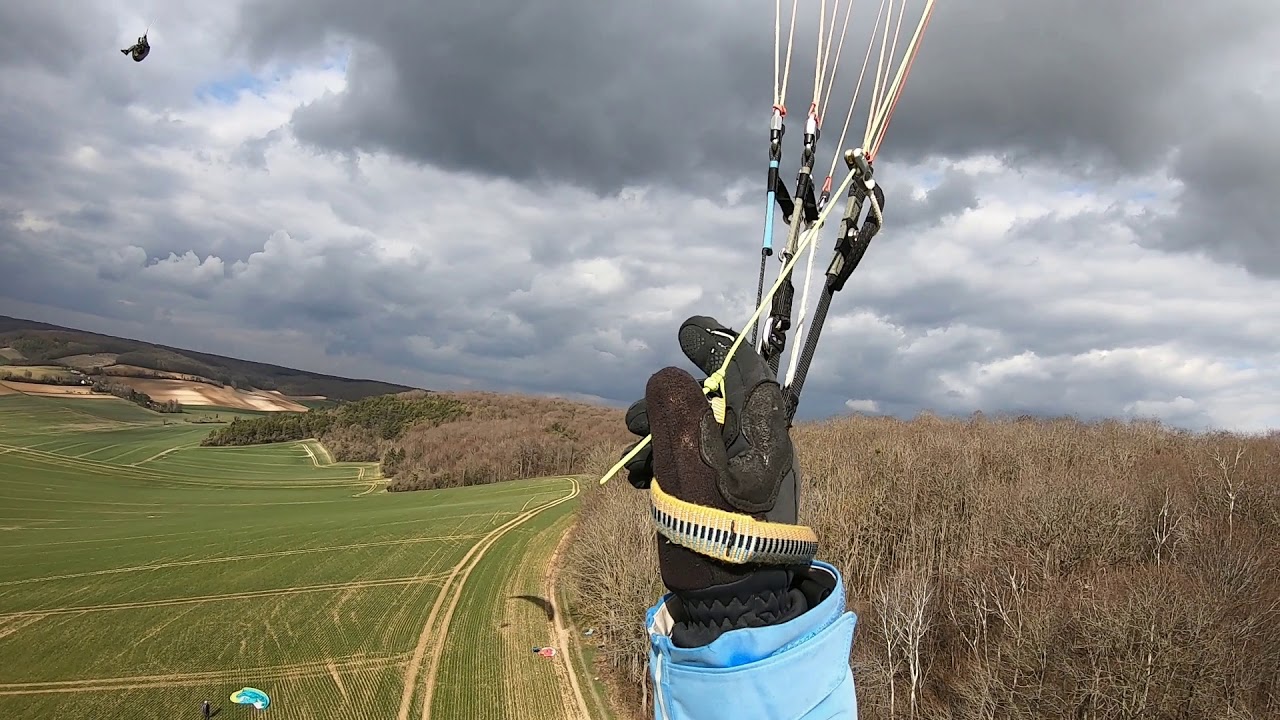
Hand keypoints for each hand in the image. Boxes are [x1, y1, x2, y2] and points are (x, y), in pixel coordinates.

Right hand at [621, 317, 813, 644]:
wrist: (727, 603)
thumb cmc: (715, 540)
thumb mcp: (692, 470)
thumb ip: (679, 414)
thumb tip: (668, 373)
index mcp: (765, 435)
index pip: (747, 370)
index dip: (716, 345)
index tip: (685, 332)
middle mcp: (756, 447)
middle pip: (711, 399)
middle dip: (666, 401)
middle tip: (635, 420)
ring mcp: (737, 470)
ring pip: (693, 428)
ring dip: (656, 434)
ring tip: (635, 459)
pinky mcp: (719, 492)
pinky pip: (687, 458)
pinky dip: (660, 460)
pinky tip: (640, 479)